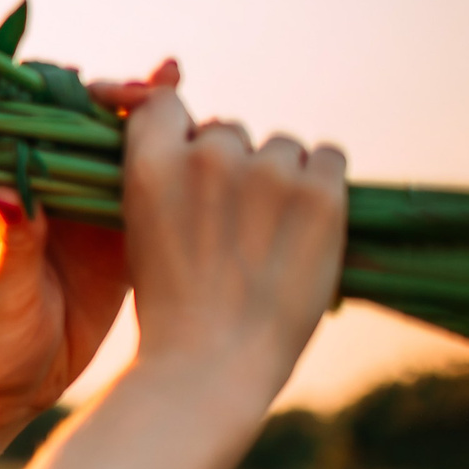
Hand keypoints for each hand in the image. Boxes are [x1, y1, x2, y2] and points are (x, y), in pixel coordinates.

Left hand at [0, 60, 178, 418]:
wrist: (4, 391)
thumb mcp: (2, 296)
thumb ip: (12, 246)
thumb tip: (7, 191)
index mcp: (19, 204)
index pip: (48, 138)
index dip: (78, 106)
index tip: (108, 84)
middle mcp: (55, 206)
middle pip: (97, 144)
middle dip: (137, 110)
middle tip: (171, 76)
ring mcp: (90, 228)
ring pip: (134, 172)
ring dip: (168, 143)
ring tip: (203, 110)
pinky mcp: (119, 255)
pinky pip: (154, 211)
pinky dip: (184, 189)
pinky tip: (221, 170)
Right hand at [122, 86, 345, 404]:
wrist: (212, 363)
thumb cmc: (171, 305)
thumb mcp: (139, 230)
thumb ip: (158, 176)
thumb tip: (192, 129)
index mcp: (150, 166)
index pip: (164, 105)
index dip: (175, 119)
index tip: (184, 143)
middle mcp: (207, 157)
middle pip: (228, 129)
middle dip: (231, 162)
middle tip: (230, 221)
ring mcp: (267, 172)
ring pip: (281, 145)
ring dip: (278, 176)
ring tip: (267, 234)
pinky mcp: (320, 193)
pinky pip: (329, 156)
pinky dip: (322, 182)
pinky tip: (306, 223)